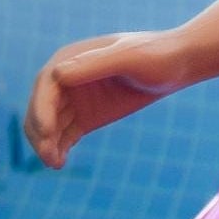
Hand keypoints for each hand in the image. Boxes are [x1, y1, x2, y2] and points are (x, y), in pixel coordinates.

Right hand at [23, 30, 190, 169]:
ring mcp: (74, 100)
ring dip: (46, 144)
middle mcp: (66, 79)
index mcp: (71, 58)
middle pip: (41, 108)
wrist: (178, 65)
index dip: (42, 108)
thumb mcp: (129, 57)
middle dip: (40, 131)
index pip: (46, 84)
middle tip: (49, 154)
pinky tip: (60, 162)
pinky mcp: (84, 117)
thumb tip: (57, 74)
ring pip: (49, 125)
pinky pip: (63, 136)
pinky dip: (58, 149)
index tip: (47, 131)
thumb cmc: (157, 55)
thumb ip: (96, 63)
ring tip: (55, 163)